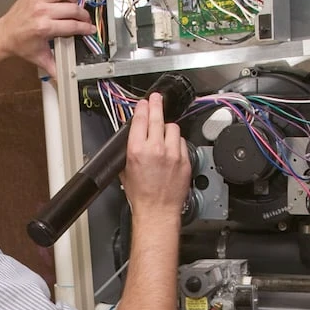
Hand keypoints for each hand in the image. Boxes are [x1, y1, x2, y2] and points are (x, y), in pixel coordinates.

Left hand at [0, 0, 95, 77]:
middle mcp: (41, 11)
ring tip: (75, 3)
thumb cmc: (21, 45)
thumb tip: (64, 79)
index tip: (90, 29)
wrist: (3, 35)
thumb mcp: (40, 58)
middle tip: (84, 19)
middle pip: (72, 8)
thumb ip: (55, 68)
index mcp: (44, 28)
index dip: (85, 28)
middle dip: (83, 14)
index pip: (72, 25)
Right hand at [120, 93, 190, 220]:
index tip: (143, 103)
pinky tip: (172, 146)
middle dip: (156, 105)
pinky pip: (182, 142)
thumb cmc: (141, 195)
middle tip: (156, 99)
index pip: (140, 120)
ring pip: (173, 128)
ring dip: (167, 127)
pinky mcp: (184, 160)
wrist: (157, 210)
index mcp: (137, 150)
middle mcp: (155, 149)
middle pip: (157, 118)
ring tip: (163, 131)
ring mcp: (172, 154)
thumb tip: (132, 138)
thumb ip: (128, 151)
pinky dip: (177, 141)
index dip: (142, 108)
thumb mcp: (125, 170)